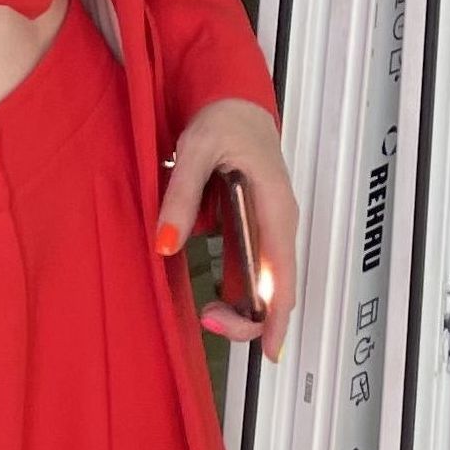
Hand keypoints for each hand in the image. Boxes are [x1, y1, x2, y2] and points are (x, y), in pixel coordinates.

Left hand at [163, 95, 296, 364]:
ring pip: (264, 283)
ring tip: (206, 314)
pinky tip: (213, 297)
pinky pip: (251, 269)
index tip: (268, 350)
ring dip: (240, 307)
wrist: (236, 99)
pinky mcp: (255, 228)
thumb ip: (181, 197)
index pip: (283, 277)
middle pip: (276, 289)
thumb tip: (166, 244)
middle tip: (207, 320)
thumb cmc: (226, 118)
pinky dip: (236, 290)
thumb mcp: (196, 151)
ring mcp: (269, 228)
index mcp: (276, 209)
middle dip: (247, 317)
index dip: (277, 317)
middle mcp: (279, 225)